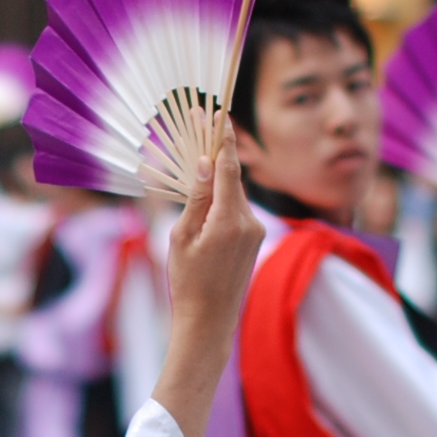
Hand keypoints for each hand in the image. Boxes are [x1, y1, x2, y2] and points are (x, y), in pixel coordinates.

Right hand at [148, 142, 261, 436]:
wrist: (209, 323)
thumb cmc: (188, 284)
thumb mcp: (182, 237)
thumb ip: (197, 198)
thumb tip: (207, 164)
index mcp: (229, 220)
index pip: (228, 167)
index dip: (223, 138)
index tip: (218, 113)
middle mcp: (249, 222)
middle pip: (232, 177)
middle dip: (217, 154)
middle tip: (200, 127)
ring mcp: (255, 231)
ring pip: (234, 193)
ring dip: (217, 179)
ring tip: (195, 164)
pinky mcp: (253, 239)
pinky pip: (236, 209)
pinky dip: (222, 198)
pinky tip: (204, 195)